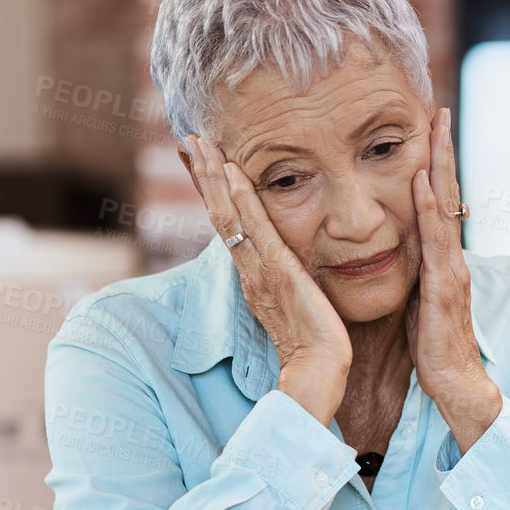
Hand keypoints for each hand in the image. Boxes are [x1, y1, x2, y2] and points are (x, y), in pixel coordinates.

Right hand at [184, 134, 350, 426]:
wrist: (320, 369)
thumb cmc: (316, 344)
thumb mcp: (298, 303)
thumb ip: (291, 281)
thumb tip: (292, 268)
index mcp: (253, 274)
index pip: (229, 224)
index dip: (214, 192)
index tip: (202, 161)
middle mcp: (249, 268)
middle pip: (219, 213)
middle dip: (204, 176)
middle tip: (189, 140)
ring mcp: (259, 269)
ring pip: (228, 215)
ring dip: (214, 177)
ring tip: (200, 143)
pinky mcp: (277, 271)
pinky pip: (255, 228)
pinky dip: (242, 198)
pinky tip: (234, 171)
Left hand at [408, 107, 500, 452]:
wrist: (456, 388)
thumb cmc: (432, 351)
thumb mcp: (416, 303)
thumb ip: (411, 275)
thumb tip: (393, 255)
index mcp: (440, 262)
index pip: (437, 204)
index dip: (434, 167)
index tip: (428, 131)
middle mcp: (451, 258)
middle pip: (447, 194)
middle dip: (443, 152)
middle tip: (438, 109)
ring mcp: (451, 270)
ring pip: (446, 207)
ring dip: (441, 166)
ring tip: (437, 129)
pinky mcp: (445, 289)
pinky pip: (436, 240)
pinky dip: (429, 207)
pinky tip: (421, 180)